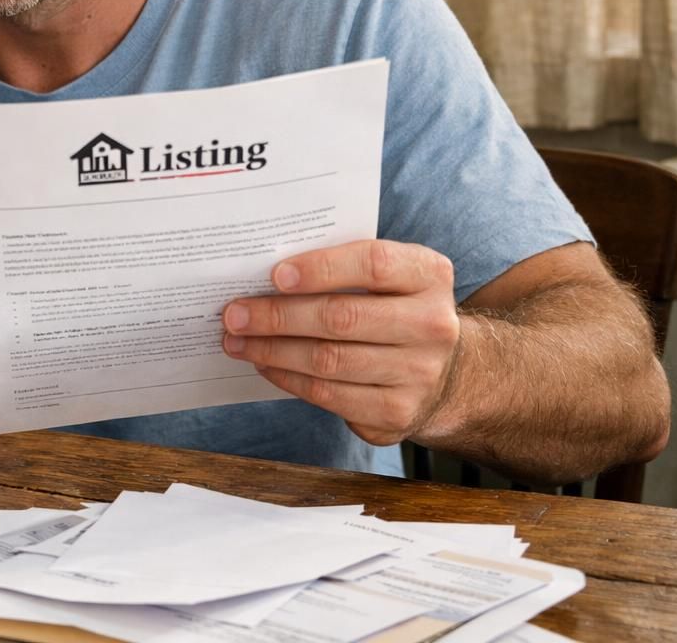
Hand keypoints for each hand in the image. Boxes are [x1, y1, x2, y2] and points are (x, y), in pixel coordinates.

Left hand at [221, 240, 460, 444]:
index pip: (373, 264)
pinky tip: (264, 365)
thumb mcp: (388, 277)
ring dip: (273, 350)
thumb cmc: (393, 309)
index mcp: (429, 275)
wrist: (443, 373)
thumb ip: (342, 267)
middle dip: (278, 316)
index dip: (320, 269)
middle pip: (342, 318)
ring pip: (329, 361)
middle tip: (234, 314)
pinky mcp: (396, 412)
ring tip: (237, 341)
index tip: (275, 275)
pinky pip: (328, 395)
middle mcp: (431, 325)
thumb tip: (263, 273)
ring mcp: (418, 373)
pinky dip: (287, 379)